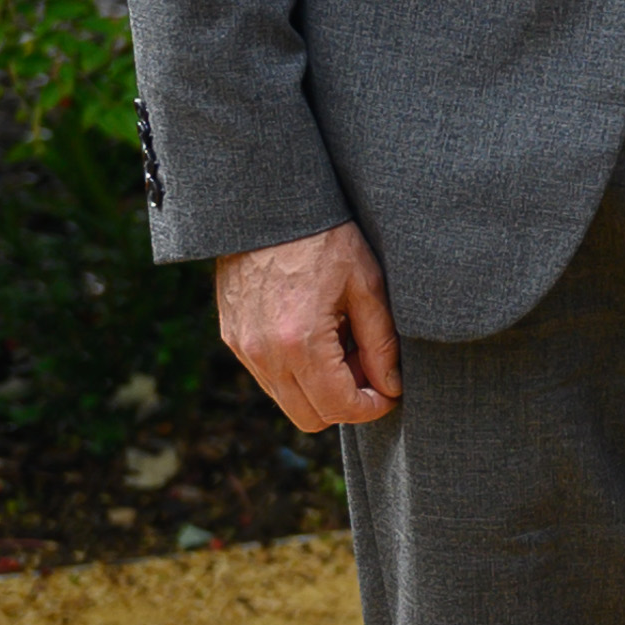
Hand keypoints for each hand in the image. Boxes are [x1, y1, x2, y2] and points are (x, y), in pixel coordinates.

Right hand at [216, 222, 399, 430]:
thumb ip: (380, 343)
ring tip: (343, 346)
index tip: (390, 392)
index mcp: (299, 343)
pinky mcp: (233, 338)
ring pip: (287, 401)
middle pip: (310, 417)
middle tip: (369, 368)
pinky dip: (297, 373)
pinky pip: (268, 378)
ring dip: (320, 389)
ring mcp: (243, 348)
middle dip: (346, 403)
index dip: (372, 408)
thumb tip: (391, 387)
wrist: (267, 207)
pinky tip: (317, 337)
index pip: (339, 408)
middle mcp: (264, 354)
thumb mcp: (366, 286)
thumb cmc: (324, 239)